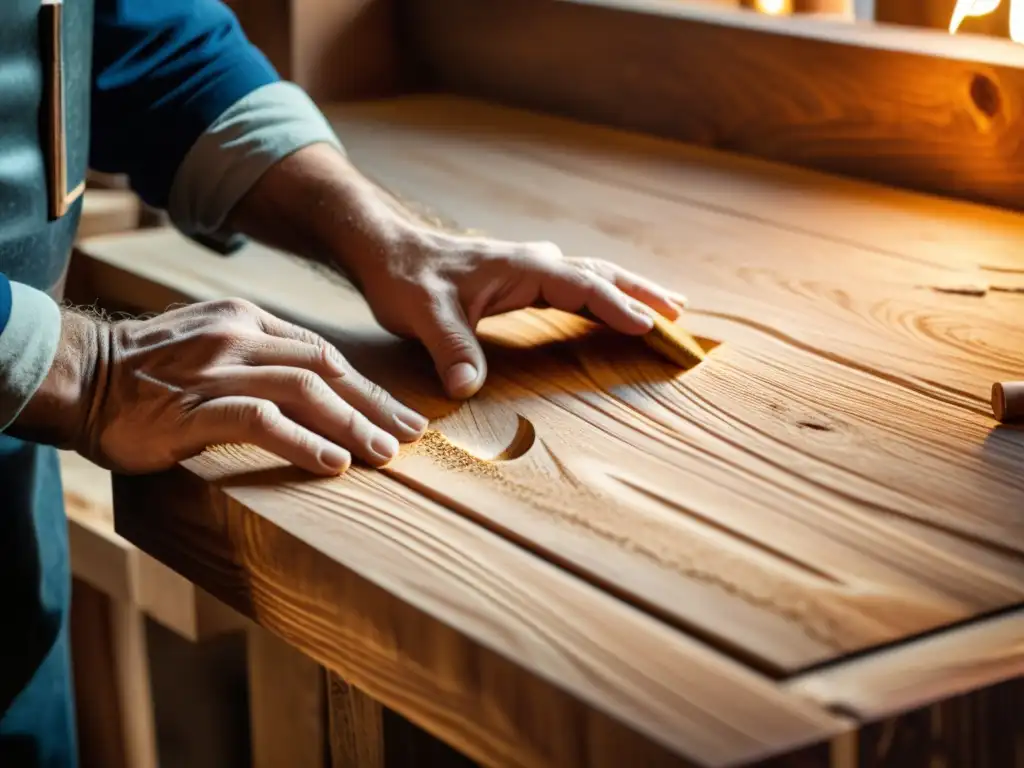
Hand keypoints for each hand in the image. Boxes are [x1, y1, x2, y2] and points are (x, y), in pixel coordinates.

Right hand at [13, 299, 426, 474]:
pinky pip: (261, 420)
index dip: (365, 387)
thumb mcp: (208, 346)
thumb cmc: (144, 372)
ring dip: (351, 424)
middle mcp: (238, 338)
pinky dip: (303, 442)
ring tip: (384, 455)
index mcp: (246, 321)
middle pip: (326, 369)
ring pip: (304, 390)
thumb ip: (255, 358)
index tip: (397, 414)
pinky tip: (333, 464)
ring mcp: (217, 370)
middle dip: (374, 405)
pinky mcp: (195, 407)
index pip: (322, 353)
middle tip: (410, 437)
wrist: (78, 377)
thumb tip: (309, 390)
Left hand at [346, 226, 685, 399]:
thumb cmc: (406, 278)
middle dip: (643, 293)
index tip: (649, 324)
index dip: (615, 306)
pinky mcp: (523, 278)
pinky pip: (576, 286)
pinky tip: (613, 310)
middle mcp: (534, 262)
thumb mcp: (423, 314)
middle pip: (601, 275)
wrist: (388, 252)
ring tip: (669, 307)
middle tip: (681, 314)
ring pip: (592, 276)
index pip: (581, 286)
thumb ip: (451, 348)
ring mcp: (531, 268)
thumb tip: (468, 387)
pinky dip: (603, 296)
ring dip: (630, 290)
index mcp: (522, 267)